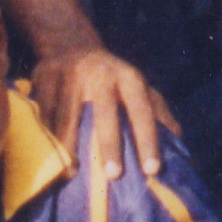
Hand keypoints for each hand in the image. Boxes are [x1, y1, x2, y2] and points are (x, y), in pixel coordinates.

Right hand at [37, 46, 166, 175]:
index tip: (152, 170)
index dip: (148, 140)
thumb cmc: (111, 80)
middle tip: (114, 176)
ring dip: (69, 147)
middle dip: (110, 145)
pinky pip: (44, 112)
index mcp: (128, 77)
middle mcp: (100, 73)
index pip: (142, 111)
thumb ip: (158, 112)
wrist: (70, 45)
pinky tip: (49, 156)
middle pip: (104, 112)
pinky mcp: (44, 76)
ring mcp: (69, 73)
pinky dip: (46, 135)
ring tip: (72, 175)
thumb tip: (178, 142)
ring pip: (68, 115)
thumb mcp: (138, 87)